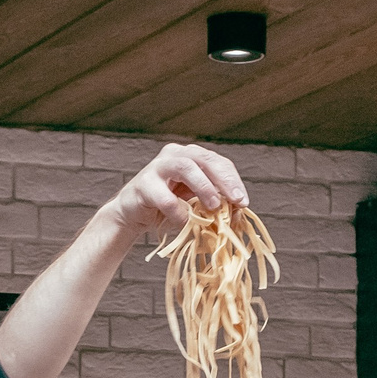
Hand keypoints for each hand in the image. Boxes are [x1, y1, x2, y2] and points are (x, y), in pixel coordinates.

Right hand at [104, 143, 247, 238]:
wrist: (133, 214)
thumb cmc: (167, 207)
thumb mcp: (195, 202)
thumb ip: (215, 202)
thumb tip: (239, 212)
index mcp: (191, 155)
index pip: (218, 162)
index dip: (233, 180)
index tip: (243, 202)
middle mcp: (175, 154)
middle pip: (205, 159)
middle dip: (224, 180)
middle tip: (236, 200)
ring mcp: (157, 166)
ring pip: (185, 167)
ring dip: (203, 187)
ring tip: (213, 207)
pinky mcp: (143, 184)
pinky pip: (165, 197)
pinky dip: (179, 212)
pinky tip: (185, 223)